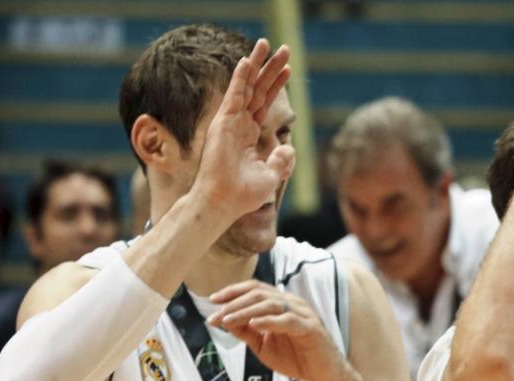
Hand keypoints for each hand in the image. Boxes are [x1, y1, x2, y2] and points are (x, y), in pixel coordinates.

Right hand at [192, 39, 293, 225]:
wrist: (224, 202)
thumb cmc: (243, 195)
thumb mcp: (271, 176)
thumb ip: (280, 161)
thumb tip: (290, 147)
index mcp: (249, 135)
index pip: (265, 104)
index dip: (277, 86)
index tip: (289, 69)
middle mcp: (239, 124)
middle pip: (258, 90)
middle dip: (271, 69)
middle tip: (284, 49)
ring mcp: (231, 122)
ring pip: (247, 87)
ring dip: (257, 66)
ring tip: (267, 45)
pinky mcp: (223, 123)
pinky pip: (234, 95)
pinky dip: (240, 78)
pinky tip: (247, 61)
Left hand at [209, 280, 345, 380]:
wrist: (323, 376)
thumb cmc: (297, 359)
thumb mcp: (263, 345)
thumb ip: (245, 332)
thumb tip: (223, 320)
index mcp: (282, 304)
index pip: (255, 289)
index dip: (232, 292)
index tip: (212, 301)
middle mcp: (293, 304)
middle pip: (259, 293)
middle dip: (234, 303)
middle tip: (217, 315)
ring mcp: (303, 314)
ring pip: (271, 304)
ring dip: (246, 311)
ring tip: (228, 320)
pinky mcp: (311, 328)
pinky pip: (287, 320)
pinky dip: (268, 321)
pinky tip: (253, 325)